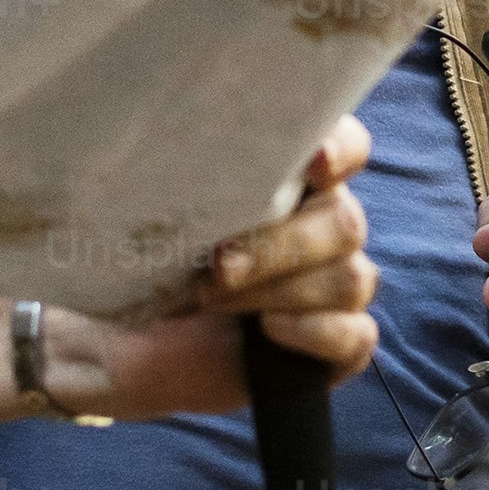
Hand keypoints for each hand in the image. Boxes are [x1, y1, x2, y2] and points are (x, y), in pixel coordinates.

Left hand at [90, 118, 382, 414]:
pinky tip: (268, 329)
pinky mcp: (338, 342)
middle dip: (279, 245)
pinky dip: (313, 331)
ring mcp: (337, 285)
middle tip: (218, 264)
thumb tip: (177, 167)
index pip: (349, 147)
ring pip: (349, 279)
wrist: (133, 341)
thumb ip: (190, 185)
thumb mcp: (160, 216)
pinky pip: (355, 335)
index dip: (341, 150)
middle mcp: (326, 225)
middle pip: (345, 222)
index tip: (313, 163)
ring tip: (215, 299)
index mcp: (297, 180)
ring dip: (278, 290)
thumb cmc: (152, 261)